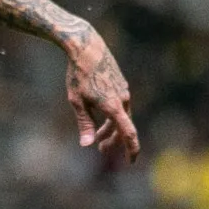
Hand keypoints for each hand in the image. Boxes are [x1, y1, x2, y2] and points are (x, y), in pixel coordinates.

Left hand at [65, 30, 139, 162]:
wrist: (86, 47)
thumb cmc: (78, 75)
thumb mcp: (76, 101)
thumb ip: (84, 124)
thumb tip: (87, 145)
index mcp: (113, 105)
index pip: (128, 132)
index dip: (131, 148)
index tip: (131, 161)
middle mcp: (123, 98)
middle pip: (122, 127)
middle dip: (112, 141)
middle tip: (100, 150)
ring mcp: (123, 90)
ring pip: (120, 115)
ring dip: (109, 128)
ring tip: (97, 136)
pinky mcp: (120, 84)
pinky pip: (119, 105)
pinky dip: (111, 115)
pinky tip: (100, 115)